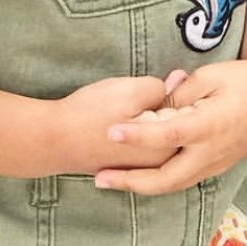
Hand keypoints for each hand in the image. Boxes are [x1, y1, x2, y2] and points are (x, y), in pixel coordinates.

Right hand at [52, 73, 183, 174]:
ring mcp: (146, 166)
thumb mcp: (129, 90)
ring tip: (133, 102)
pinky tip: (128, 115)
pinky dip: (147, 128)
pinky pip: (150, 141)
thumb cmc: (90, 114)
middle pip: (179, 123)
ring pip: (164, 132)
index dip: (181, 87)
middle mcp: (161, 162)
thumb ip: (160, 87)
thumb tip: (178, 81)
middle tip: (154, 90)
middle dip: (172, 103)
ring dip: (159, 115)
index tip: (173, 79)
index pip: (191, 110)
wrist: (55, 139)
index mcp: (166, 144)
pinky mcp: (132, 164)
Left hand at [94, 59, 246, 194]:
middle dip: (131, 181)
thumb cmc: (243, 80)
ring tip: (111, 179)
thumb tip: (154, 104)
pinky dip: (159, 179)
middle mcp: (211, 152)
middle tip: (100, 177)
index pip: (166, 136)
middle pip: (166, 178)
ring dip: (141, 185)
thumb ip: (179, 92)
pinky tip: (139, 174)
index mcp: (209, 125)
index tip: (111, 130)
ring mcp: (215, 163)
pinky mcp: (216, 166)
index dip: (137, 135)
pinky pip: (183, 178)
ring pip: (173, 184)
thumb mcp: (209, 75)